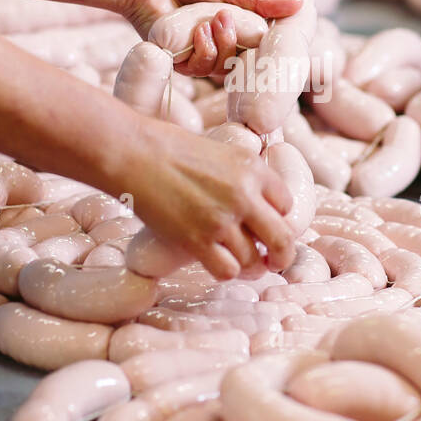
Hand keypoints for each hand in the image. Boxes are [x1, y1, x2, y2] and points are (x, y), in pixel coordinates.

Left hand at [121, 0, 301, 75]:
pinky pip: (200, 69)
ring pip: (223, 68)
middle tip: (228, 16)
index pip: (261, 47)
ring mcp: (200, 56)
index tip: (279, 37)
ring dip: (221, 44)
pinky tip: (197, 30)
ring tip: (212, 19)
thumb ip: (262, 2)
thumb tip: (299, 4)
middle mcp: (220, 45)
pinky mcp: (179, 63)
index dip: (270, 48)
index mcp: (236, 28)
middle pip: (245, 62)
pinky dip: (203, 50)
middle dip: (240, 41)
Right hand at [123, 119, 296, 278]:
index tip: (270, 226)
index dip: (280, 219)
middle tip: (275, 262)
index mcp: (253, 169)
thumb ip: (243, 177)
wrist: (134, 154)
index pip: (286, 205)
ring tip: (241, 264)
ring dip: (250, 266)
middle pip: (282, 239)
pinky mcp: (197, 241)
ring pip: (253, 261)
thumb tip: (257, 203)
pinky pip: (226, 270)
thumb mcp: (222, 151)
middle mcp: (244, 195)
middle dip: (282, 256)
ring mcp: (221, 221)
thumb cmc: (171, 148)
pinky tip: (217, 263)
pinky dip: (225, 271)